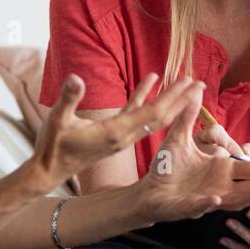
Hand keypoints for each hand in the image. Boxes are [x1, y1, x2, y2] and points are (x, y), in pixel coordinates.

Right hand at [26, 73, 196, 194]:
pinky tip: (153, 80)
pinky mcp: (115, 134)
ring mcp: (121, 136)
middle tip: (201, 83)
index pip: (153, 113)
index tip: (191, 85)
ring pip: (152, 116)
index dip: (173, 98)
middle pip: (161, 116)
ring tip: (185, 82)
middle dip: (181, 100)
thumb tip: (76, 78)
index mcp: (116, 132)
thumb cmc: (52, 147)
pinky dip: (145, 96)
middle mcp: (124, 136)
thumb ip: (68, 99)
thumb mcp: (57, 121)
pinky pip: (136, 113)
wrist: (48, 171)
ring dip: (170, 99)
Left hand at [136, 84, 249, 222]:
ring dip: (246, 196)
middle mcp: (220, 185)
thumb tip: (196, 89)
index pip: (248, 167)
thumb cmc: (168, 167)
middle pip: (249, 185)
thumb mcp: (179, 138)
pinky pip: (201, 206)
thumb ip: (188, 116)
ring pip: (232, 199)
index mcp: (221, 169)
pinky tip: (216, 199)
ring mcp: (207, 198)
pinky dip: (208, 203)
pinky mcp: (189, 207)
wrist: (148, 189)